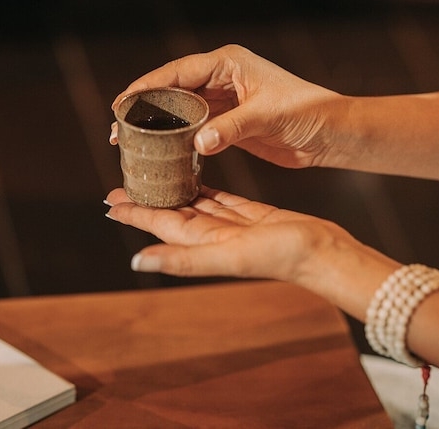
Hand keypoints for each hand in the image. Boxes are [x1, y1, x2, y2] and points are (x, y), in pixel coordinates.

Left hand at [104, 185, 398, 317]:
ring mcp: (232, 226)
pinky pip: (220, 198)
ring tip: (153, 175)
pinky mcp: (251, 215)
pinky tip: (193, 177)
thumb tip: (137, 263)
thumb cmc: (282, 257)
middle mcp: (213, 237)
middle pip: (172, 214)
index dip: (135, 214)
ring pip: (194, 205)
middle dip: (148, 200)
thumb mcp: (228, 256)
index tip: (111, 202)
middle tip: (124, 181)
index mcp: (203, 244)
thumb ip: (183, 260)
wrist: (327, 253)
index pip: (160, 225)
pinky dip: (204, 188)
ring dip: (172, 192)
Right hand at [110, 44, 340, 167]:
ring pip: (178, 109)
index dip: (147, 87)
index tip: (123, 102)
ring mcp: (223, 99)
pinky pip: (192, 126)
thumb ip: (231, 129)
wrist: (333, 133)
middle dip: (143, 107)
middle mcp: (221, 77)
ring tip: (127, 141)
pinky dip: (174, 138)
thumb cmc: (308, 113)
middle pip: (171, 89)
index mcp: (228, 63)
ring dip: (156, 125)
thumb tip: (198, 143)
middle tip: (116, 128)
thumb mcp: (268, 117)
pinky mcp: (227, 121)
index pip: (178, 72)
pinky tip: (157, 151)